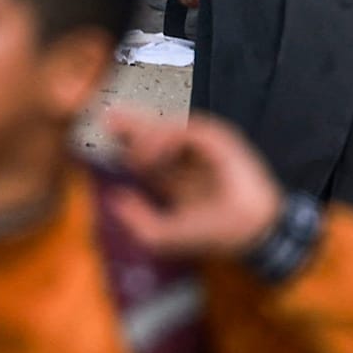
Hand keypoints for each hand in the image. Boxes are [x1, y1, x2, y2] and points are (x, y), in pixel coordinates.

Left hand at [101, 110, 287, 260]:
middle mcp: (190, 162)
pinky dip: (170, 137)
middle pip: (157, 137)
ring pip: (172, 128)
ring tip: (133, 150)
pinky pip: (190, 129)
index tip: (104, 138)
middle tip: (109, 116)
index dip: (126, 148)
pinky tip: (154, 152)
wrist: (248, 231)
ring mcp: (206, 149)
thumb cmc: (210, 236)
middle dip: (133, 126)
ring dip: (150, 135)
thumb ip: (136, 220)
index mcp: (179, 183)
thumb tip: (114, 197)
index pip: (148, 159)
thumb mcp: (162, 237)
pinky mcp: (221, 141)